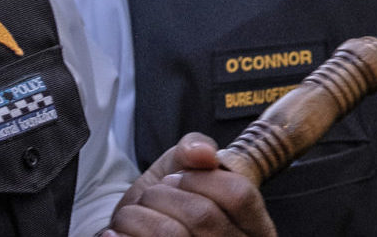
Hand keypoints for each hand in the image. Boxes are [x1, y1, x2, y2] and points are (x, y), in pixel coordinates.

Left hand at [104, 132, 276, 236]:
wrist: (136, 235)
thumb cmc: (167, 207)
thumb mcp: (183, 169)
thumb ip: (195, 148)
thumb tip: (204, 154)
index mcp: (253, 226)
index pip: (241, 194)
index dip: (205, 179)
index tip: (183, 178)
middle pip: (202, 214)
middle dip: (164, 194)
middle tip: (155, 194)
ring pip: (171, 234)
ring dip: (140, 213)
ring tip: (136, 213)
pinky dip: (125, 231)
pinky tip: (123, 232)